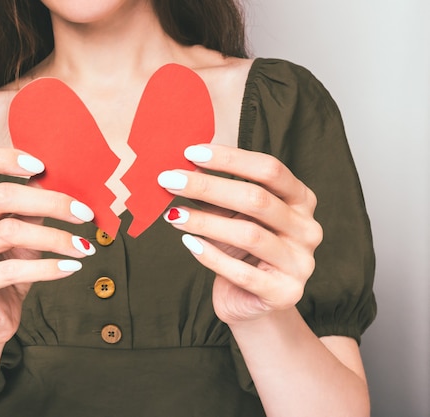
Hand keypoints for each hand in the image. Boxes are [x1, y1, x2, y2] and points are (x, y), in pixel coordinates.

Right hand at [0, 148, 95, 345]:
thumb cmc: (9, 262)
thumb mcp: (24, 226)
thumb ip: (33, 201)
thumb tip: (63, 173)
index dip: (2, 158)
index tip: (41, 165)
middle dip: (49, 202)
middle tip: (84, 213)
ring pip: (9, 232)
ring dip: (55, 238)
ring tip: (84, 247)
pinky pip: (12, 270)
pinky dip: (48, 268)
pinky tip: (71, 267)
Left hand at [158, 144, 322, 323]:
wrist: (251, 302)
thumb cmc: (240, 252)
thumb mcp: (232, 216)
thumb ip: (216, 194)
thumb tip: (183, 168)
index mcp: (301, 200)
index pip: (270, 170)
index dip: (230, 159)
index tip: (191, 153)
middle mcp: (307, 229)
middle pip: (257, 199)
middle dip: (208, 186)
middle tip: (169, 180)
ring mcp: (300, 263)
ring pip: (249, 234)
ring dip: (205, 221)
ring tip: (173, 214)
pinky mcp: (284, 293)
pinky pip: (241, 272)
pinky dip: (211, 256)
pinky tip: (189, 243)